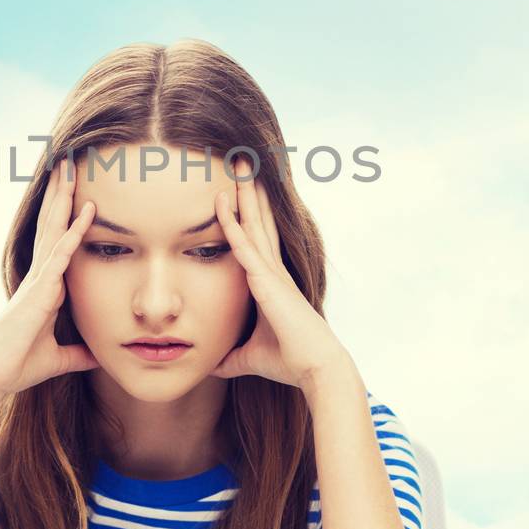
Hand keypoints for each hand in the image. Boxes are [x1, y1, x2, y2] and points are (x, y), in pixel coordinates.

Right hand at [0, 156, 100, 397]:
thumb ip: (78, 354)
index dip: (66, 215)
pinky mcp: (39, 292)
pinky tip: (87, 211)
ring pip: (54, 230)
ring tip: (69, 168)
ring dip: (63, 198)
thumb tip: (100, 355)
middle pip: (52, 225)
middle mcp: (41, 277)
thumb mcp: (57, 358)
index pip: (58, 242)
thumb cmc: (16, 366)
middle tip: (68, 162)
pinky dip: (74, 233)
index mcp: (45, 287)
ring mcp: (38, 281)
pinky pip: (60, 256)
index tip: (75, 189)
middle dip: (60, 194)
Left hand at [210, 155, 351, 388]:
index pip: (257, 238)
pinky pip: (244, 246)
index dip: (249, 212)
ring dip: (244, 193)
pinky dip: (231, 223)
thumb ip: (231, 356)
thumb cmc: (290, 361)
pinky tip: (221, 202)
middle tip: (241, 160)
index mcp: (271, 281)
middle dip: (249, 190)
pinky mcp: (267, 282)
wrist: (316, 369)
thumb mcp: (250, 356)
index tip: (240, 188)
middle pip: (259, 220)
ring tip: (238, 162)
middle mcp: (273, 269)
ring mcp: (272, 272)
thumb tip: (212, 365)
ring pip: (254, 223)